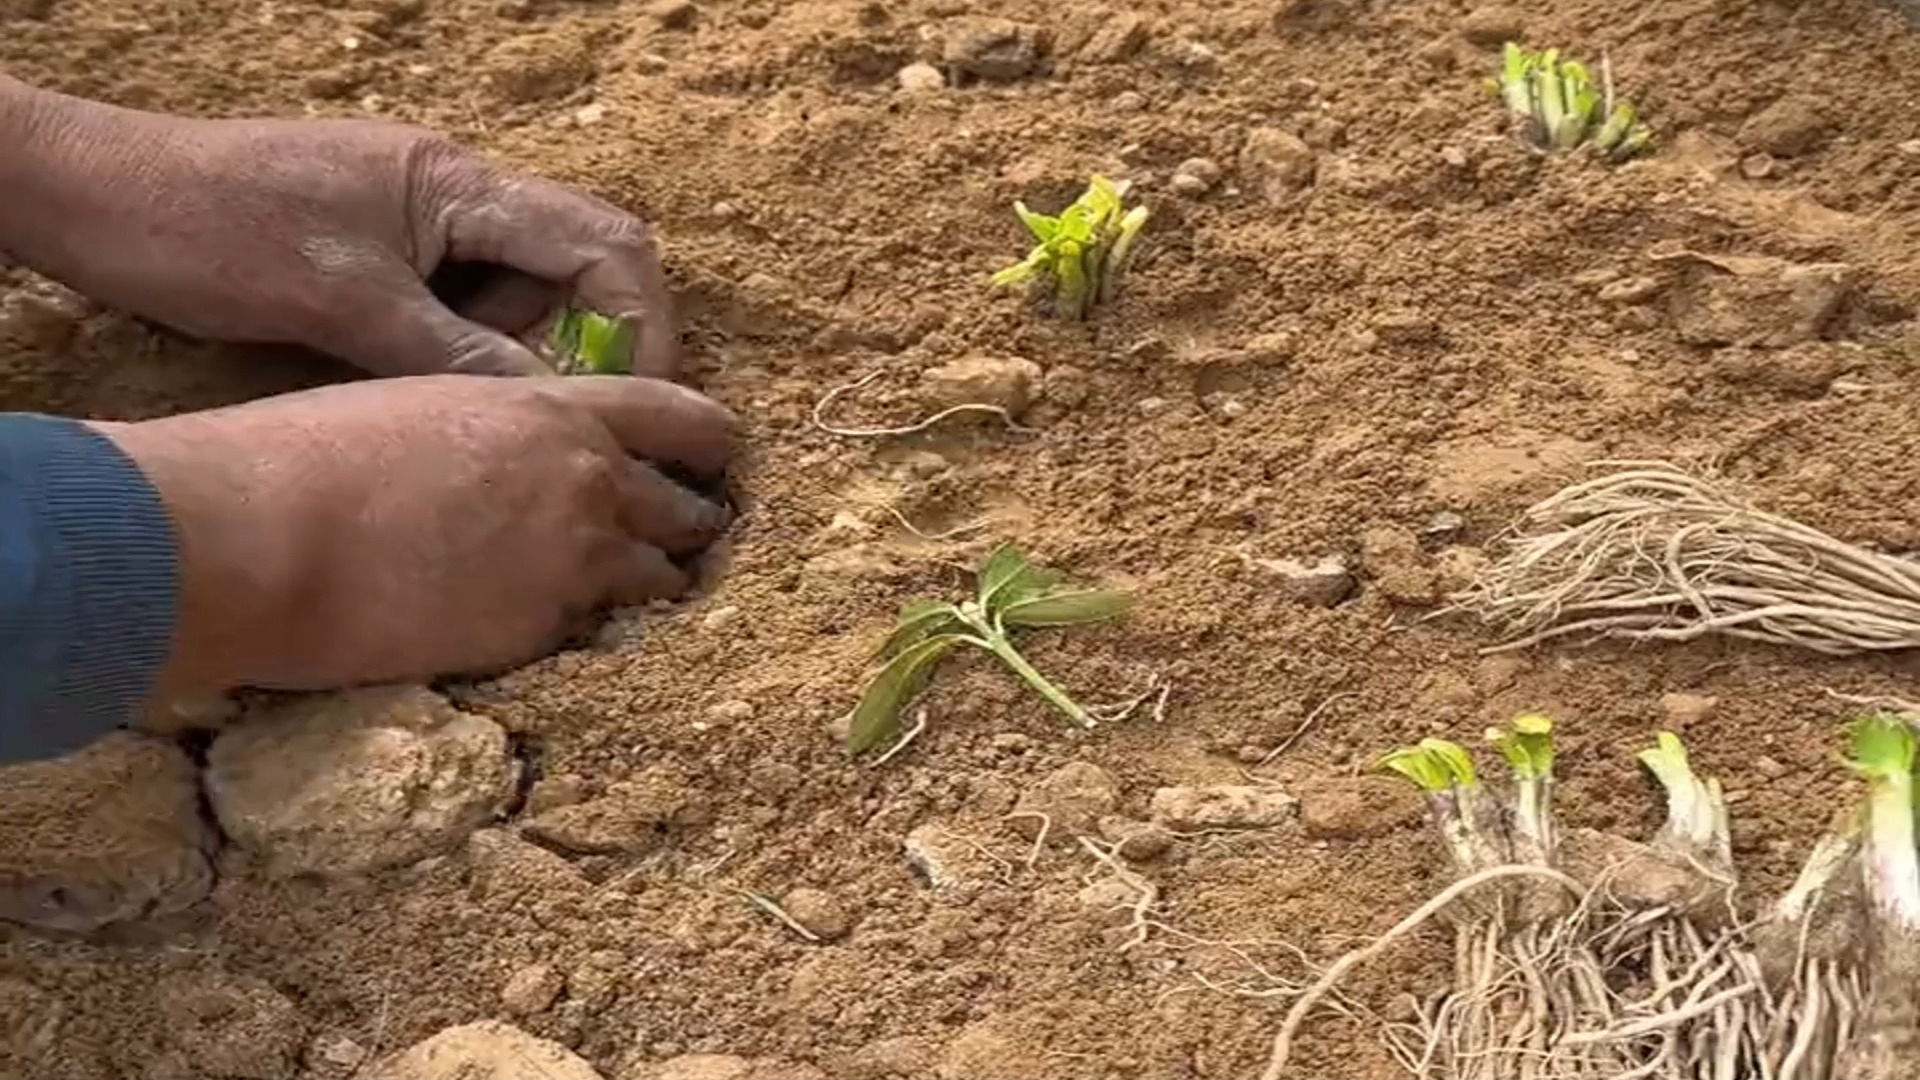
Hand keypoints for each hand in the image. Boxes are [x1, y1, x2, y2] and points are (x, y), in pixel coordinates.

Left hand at [0, 78, 677, 377]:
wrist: (99, 198)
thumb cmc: (209, 231)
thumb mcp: (342, 306)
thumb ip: (457, 356)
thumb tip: (554, 412)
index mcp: (458, 184)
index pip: (604, 244)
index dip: (641, 325)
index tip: (640, 401)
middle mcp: (456, 195)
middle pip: (581, 264)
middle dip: (593, 343)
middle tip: (564, 415)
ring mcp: (423, 224)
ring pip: (525, 293)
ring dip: (522, 356)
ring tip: (470, 406)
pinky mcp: (390, 256)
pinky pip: (468, 307)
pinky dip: (472, 356)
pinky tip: (430, 392)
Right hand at [93, 375, 732, 695]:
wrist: (262, 541)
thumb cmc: (311, 455)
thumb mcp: (426, 405)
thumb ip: (499, 429)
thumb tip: (514, 455)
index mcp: (556, 410)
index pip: (678, 413)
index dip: (712, 438)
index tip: (724, 454)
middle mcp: (586, 483)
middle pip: (688, 509)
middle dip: (692, 522)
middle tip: (687, 535)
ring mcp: (572, 565)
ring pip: (658, 581)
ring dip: (650, 584)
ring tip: (633, 592)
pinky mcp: (539, 634)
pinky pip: (589, 634)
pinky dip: (577, 629)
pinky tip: (543, 626)